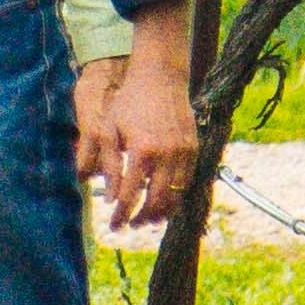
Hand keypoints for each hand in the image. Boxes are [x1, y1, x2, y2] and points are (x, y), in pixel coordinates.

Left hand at [85, 55, 201, 234]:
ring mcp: (184, 152)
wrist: (161, 77)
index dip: (121, 216)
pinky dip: (176, 195)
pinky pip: (187, 181)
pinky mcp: (194, 148)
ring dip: (162, 212)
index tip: (114, 228)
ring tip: (149, 219)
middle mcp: (166, 155)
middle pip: (157, 202)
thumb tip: (111, 199)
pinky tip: (165, 199)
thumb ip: (110, 166)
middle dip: (143, 219)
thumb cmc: (130, 101)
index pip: (130, 196)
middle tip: (132, 226)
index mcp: (142, 151)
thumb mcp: (110, 130)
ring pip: (176, 196)